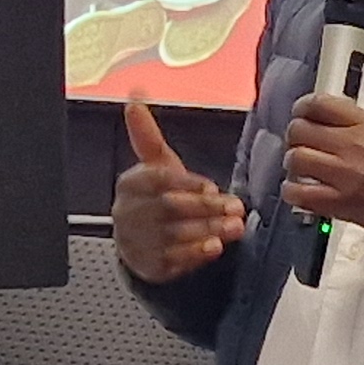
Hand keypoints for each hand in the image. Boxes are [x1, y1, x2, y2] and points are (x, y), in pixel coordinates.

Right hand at [114, 98, 245, 283]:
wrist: (141, 243)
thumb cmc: (155, 197)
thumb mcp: (155, 166)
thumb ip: (147, 136)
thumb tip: (134, 98)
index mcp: (130, 184)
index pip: (158, 180)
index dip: (187, 183)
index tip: (212, 187)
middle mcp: (128, 213)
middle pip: (169, 208)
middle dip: (206, 208)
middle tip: (235, 207)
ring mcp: (136, 241)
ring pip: (173, 235)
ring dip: (207, 230)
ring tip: (235, 227)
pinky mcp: (148, 266)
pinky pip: (172, 261)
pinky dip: (195, 255)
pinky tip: (214, 248)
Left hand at [282, 91, 363, 253]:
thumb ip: (363, 131)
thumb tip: (335, 129)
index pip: (321, 103)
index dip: (303, 107)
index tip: (302, 113)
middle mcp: (353, 146)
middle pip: (300, 129)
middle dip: (296, 136)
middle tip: (300, 143)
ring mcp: (344, 176)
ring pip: (296, 159)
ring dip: (294, 164)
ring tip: (301, 169)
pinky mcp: (341, 204)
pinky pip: (300, 194)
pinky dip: (294, 192)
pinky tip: (301, 192)